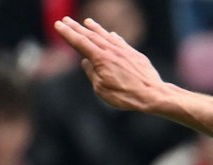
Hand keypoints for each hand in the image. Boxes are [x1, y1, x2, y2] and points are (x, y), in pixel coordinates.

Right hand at [53, 17, 172, 114]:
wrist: (154, 95)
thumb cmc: (126, 95)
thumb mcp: (101, 88)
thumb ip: (91, 73)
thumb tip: (86, 62)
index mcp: (100, 59)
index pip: (80, 42)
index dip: (68, 33)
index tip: (58, 25)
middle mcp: (112, 51)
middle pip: (91, 36)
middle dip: (76, 28)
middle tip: (66, 20)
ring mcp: (125, 51)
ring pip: (106, 36)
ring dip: (95, 28)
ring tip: (87, 22)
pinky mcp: (136, 55)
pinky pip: (121, 42)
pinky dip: (114, 37)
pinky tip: (111, 34)